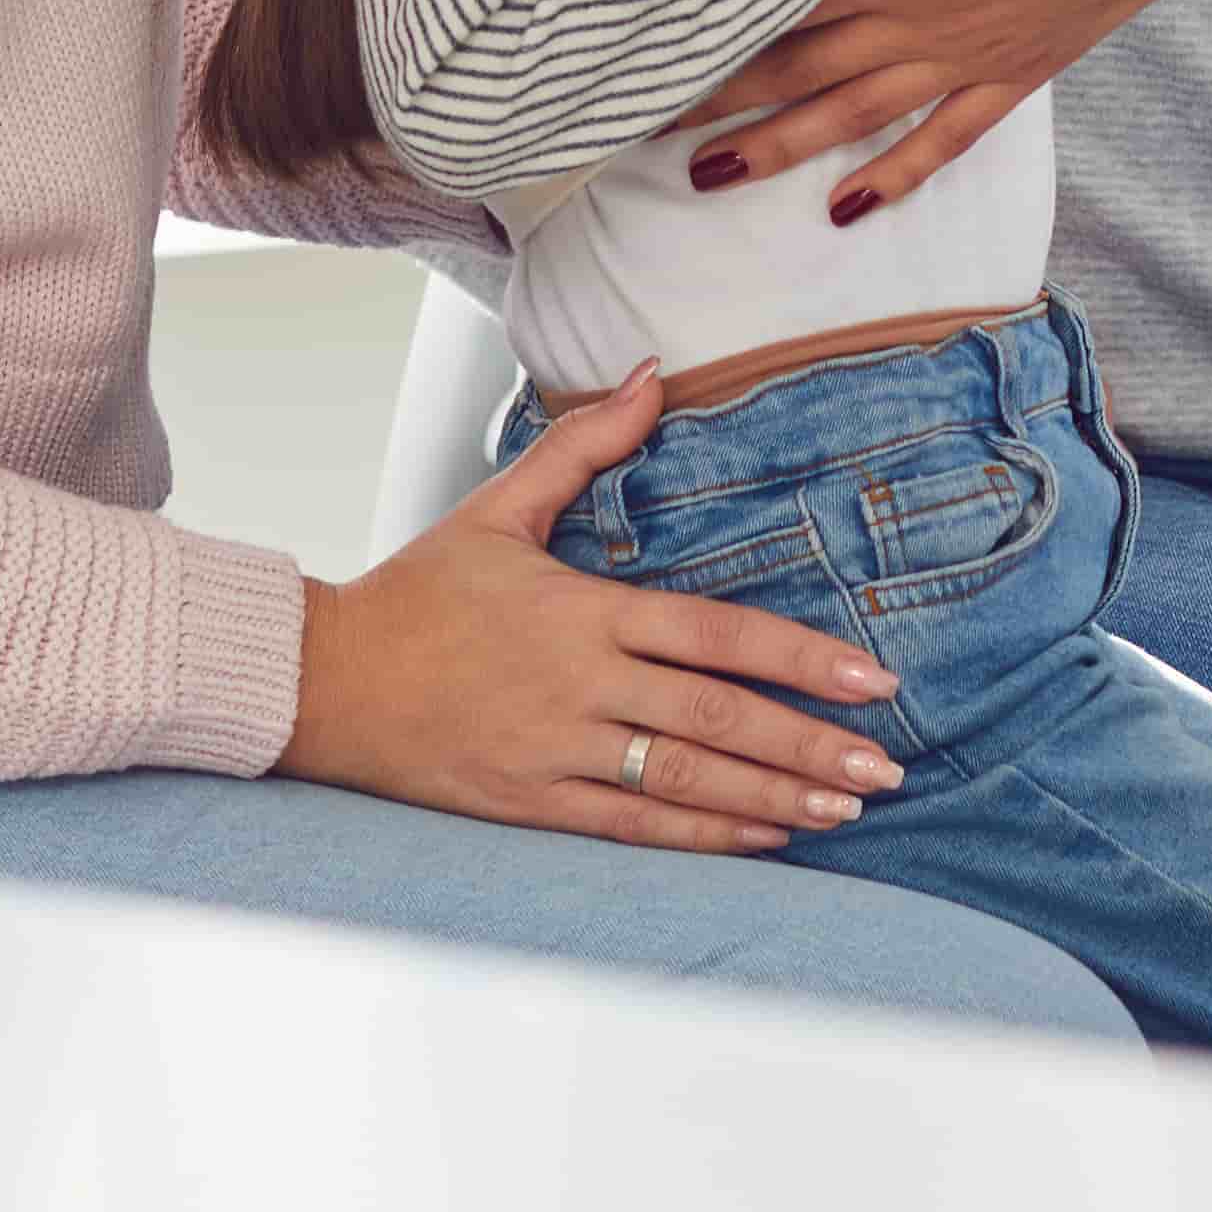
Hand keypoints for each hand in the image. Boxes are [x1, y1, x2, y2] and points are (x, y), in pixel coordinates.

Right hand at [275, 365, 913, 848]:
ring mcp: (557, 752)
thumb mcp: (498, 507)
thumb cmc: (417, 592)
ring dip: (776, 797)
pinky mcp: (532, 805)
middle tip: (887, 766)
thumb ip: (586, 446)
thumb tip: (654, 374)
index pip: (718, 634)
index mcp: (583, 610)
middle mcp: (580, 684)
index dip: (803, 658)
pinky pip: (636, 828)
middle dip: (813, 744)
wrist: (323, 680)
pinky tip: (768, 837)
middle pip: (719, 718)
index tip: (875, 678)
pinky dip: (708, 835)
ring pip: (687, 780)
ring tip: (847, 808)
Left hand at [680, 0, 1211, 208]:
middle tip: (637, 128)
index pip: (782, 2)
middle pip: (797, 70)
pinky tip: (846, 211)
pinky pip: (939, 141)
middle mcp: (920, 24)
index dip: (710, 30)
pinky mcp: (1008, 78)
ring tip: (709, 179)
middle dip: (715, 102)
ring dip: (777, 151)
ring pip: (852, 117)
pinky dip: (891, 178)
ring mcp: (965, 60)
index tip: (645, 47)